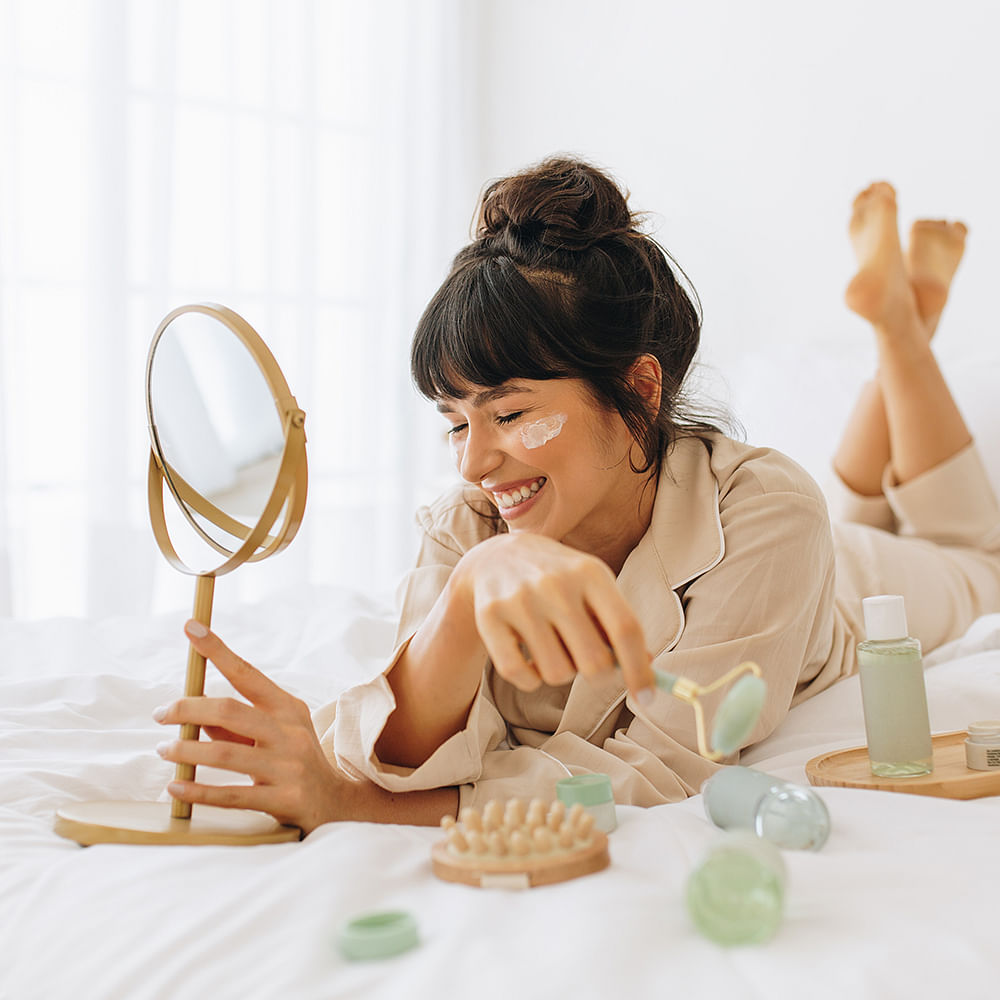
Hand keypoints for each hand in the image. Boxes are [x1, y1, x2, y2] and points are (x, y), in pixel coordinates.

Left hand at [154, 621, 371, 834]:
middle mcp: (290, 732)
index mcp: (288, 708)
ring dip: (185, 750)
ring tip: (164, 750)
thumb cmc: (296, 763)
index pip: (247, 673)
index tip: (191, 627)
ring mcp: (289, 766)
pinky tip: (175, 786)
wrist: (337, 805)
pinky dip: (198, 790)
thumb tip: (196, 715)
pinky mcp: (284, 799)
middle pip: (229, 710)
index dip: (217, 650)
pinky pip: (232, 795)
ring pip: (225, 753)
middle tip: (160, 714)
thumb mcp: (277, 735)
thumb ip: (237, 726)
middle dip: (187, 708)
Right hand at [453, 533, 654, 700]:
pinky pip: (519, 675)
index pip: (626, 629)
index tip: (647, 699)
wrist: (496, 558)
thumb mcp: (593, 588)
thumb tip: (647, 667)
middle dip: (597, 675)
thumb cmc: (558, 581)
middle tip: (587, 662)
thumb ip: (618, 624)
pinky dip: (529, 680)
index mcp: (591, 572)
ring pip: (557, 673)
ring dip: (560, 674)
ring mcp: (520, 599)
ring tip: (553, 649)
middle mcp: (555, 583)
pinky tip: (528, 659)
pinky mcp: (489, 616)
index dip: (640, 670)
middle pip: (594, 661)